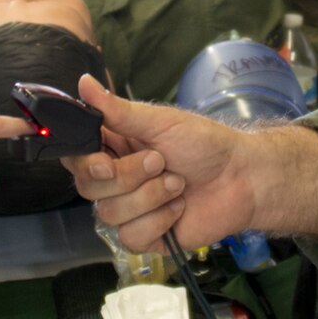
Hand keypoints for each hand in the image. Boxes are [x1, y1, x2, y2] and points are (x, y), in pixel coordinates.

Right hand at [62, 74, 255, 251]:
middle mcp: (115, 179)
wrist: (241, 178)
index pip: (76, 158)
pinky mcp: (144, 236)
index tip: (107, 162)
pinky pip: (131, 236)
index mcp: (113, 147)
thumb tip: (83, 82)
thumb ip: (117, 109)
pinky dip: (159, 220)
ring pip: (109, 213)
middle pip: (89, 187)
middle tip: (161, 162)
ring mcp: (128, 209)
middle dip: (129, 177)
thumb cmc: (204, 144)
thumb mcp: (160, 122)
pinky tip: (178, 208)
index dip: (85, 163)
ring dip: (150, 197)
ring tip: (178, 184)